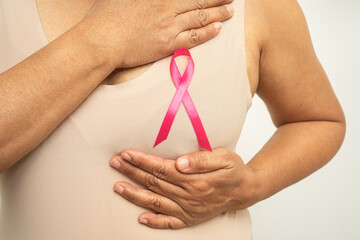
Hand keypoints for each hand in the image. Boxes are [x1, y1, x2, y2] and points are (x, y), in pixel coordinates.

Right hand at [80, 0, 234, 67]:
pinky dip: (207, 32)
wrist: (101, 42)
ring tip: (231, 10)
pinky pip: (193, 38)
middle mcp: (167, 8)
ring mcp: (169, 26)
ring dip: (218, 13)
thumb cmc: (106, 17)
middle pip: (199, 0)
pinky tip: (218, 28)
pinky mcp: (167, 44)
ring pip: (200, 17)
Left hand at [109, 148, 258, 228]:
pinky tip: (140, 218)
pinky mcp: (190, 219)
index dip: (142, 161)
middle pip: (154, 183)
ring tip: (117, 187)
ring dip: (134, 194)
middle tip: (116, 163)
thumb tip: (180, 162)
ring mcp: (188, 210)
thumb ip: (202, 160)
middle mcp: (188, 197)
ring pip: (155, 202)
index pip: (161, 168)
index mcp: (195, 180)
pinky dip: (154, 222)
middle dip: (132, 172)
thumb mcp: (224, 158)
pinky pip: (169, 223)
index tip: (127, 153)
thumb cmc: (234, 170)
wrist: (245, 191)